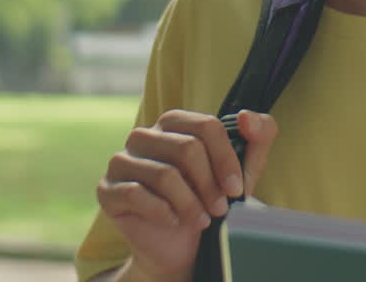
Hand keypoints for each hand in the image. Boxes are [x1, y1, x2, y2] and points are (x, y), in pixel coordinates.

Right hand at [96, 109, 278, 279]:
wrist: (180, 247)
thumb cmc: (209, 202)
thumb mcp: (243, 172)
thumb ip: (258, 138)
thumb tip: (248, 116)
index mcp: (174, 124)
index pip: (206, 126)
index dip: (226, 158)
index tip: (237, 189)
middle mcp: (144, 135)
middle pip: (187, 148)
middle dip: (210, 184)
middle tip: (220, 208)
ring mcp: (122, 161)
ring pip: (164, 174)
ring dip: (190, 203)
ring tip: (201, 221)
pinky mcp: (107, 189)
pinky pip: (136, 194)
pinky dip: (162, 212)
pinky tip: (173, 221)